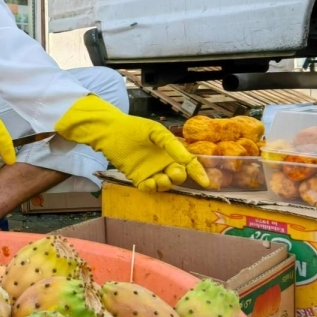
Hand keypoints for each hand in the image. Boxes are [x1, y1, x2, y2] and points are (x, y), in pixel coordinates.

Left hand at [55, 95, 209, 191]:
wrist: (110, 131)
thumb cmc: (134, 128)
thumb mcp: (156, 132)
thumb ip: (171, 145)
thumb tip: (187, 160)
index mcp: (171, 151)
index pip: (189, 164)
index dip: (198, 173)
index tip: (205, 182)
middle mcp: (163, 163)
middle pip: (178, 176)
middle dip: (179, 177)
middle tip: (174, 172)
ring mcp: (151, 171)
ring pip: (165, 184)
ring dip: (166, 184)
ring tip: (160, 179)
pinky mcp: (138, 178)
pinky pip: (149, 188)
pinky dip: (152, 188)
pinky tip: (149, 183)